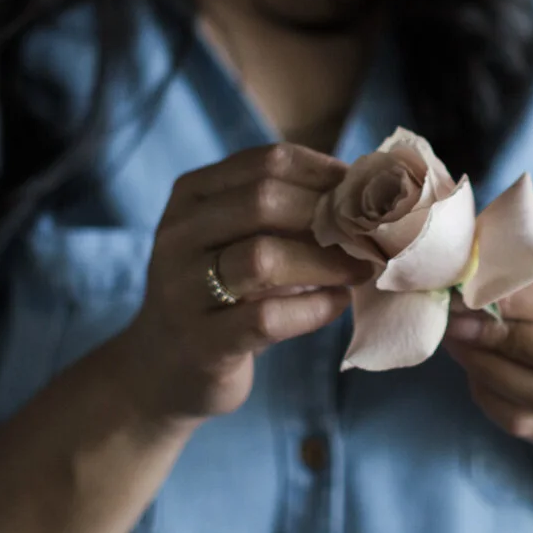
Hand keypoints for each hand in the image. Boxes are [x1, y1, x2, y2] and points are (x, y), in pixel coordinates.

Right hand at [105, 144, 374, 423]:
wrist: (161, 371)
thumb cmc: (221, 295)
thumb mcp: (239, 240)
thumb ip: (286, 212)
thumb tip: (366, 190)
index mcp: (191, 196)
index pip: (267, 162)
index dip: (325, 173)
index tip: (364, 193)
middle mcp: (179, 235)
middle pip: (265, 201)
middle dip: (329, 216)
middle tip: (371, 235)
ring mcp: (183, 290)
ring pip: (263, 257)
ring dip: (326, 262)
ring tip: (361, 270)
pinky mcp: (201, 343)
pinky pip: (267, 318)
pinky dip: (314, 308)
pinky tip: (337, 304)